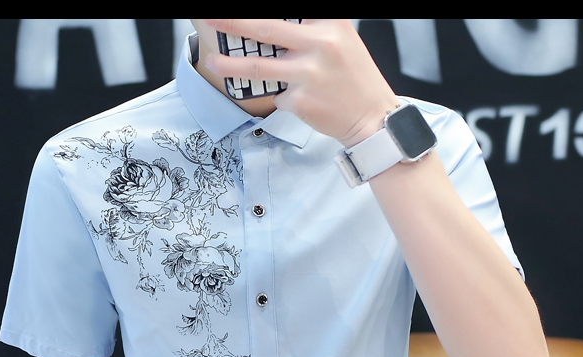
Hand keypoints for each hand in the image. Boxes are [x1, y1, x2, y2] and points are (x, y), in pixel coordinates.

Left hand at [204, 19, 398, 147]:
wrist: (373, 118)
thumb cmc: (354, 77)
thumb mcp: (342, 38)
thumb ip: (314, 26)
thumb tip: (275, 26)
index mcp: (330, 24)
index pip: (288, 12)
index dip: (258, 14)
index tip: (230, 13)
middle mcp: (320, 45)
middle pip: (266, 29)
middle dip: (233, 22)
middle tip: (209, 18)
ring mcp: (309, 75)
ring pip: (259, 68)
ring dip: (230, 65)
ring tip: (210, 62)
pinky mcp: (301, 102)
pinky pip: (278, 96)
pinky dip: (282, 96)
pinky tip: (302, 99)